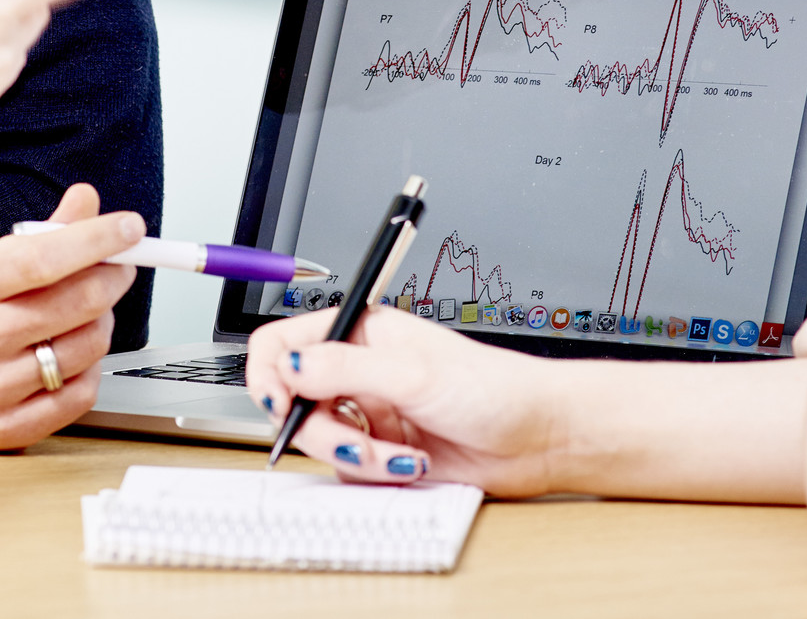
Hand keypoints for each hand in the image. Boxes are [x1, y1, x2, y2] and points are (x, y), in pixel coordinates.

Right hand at [0, 183, 141, 448]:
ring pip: (85, 349)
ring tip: (91, 316)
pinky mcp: (3, 427)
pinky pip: (79, 396)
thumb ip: (45, 232)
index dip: (94, 241)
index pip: (42, 258)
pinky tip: (76, 356)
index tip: (129, 228)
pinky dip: (91, 370)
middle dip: (112, 279)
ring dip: (103, 325)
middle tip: (120, 269)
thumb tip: (86, 200)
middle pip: (74, 304)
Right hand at [246, 305, 561, 493]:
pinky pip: (345, 471)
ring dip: (354, 457)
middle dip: (319, 430)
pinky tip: (410, 465)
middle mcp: (356, 370)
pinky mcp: (379, 451)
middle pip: (292, 401)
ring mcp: (367, 412)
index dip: (268, 373)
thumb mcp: (413, 373)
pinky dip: (372, 474)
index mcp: (359, 332)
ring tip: (398, 457)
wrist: (538, 438)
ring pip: (317, 440)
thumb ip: (344, 368)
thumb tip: (289, 368)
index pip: (283, 343)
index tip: (279, 404)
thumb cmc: (494, 389)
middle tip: (352, 443)